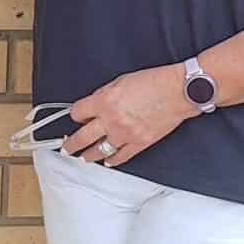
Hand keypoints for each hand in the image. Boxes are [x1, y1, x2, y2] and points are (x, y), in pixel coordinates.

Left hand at [61, 67, 188, 168]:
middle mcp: (111, 120)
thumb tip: (95, 106)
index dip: (75, 115)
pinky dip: (112, 161)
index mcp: (104, 100)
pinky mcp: (139, 143)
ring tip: (83, 158)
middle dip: (71, 144)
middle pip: (82, 137)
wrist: (178, 91)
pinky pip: (120, 157)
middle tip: (65, 148)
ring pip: (99, 151)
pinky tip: (107, 162)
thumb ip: (105, 95)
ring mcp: (124, 134)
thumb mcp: (121, 80)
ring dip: (88, 156)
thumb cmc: (154, 82)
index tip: (76, 117)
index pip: (78, 112)